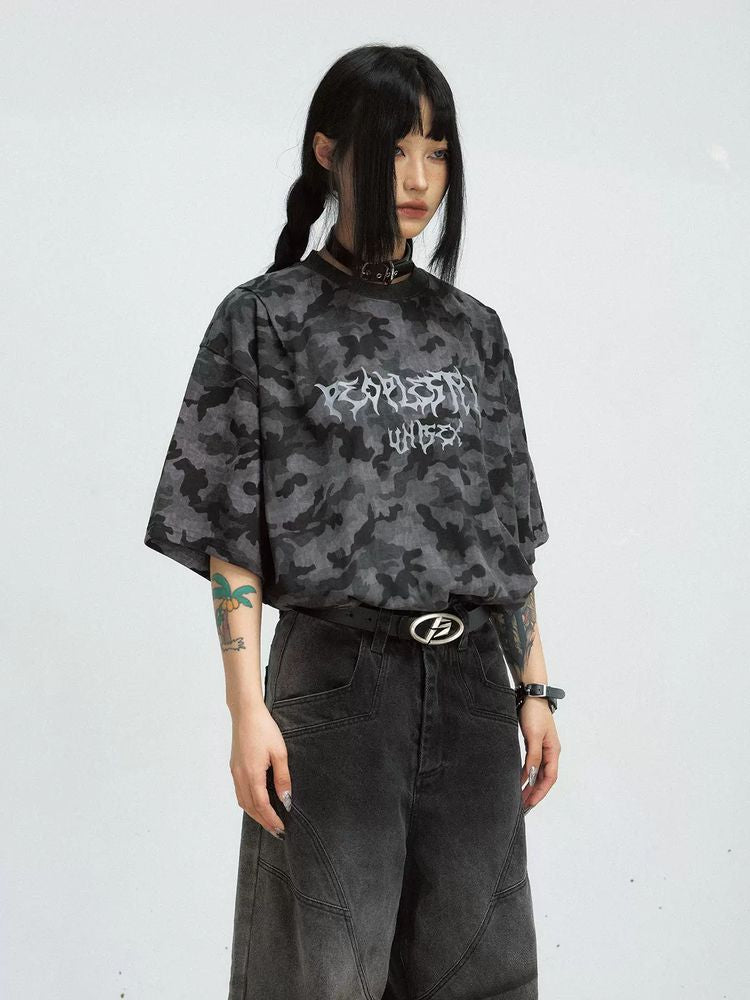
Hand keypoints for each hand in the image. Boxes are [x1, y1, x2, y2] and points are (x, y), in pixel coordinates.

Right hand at [229, 702, 292, 838]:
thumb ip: (282, 777)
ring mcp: (235, 772)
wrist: (246, 713)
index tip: (281, 829)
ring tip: (268, 820)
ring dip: (254, 813)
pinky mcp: (234, 767)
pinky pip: (239, 791)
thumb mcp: (279, 752)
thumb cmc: (264, 729)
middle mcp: (240, 776)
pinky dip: (248, 802)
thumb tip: (285, 799)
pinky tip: (257, 802)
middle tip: (276, 831)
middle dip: (263, 821)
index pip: (261, 805)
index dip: (271, 819)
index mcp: (252, 774)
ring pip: (242, 801)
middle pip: (249, 807)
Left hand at [518, 697, 560, 812]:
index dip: (540, 792)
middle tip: (523, 806)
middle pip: (544, 777)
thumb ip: (533, 756)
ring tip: (520, 797)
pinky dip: (526, 773)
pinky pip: (531, 763)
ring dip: (530, 784)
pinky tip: (518, 779)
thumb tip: (530, 776)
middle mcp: (550, 751)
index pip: (549, 778)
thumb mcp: (533, 736)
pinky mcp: (533, 743)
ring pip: (537, 771)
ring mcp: (542, 747)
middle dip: (535, 792)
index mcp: (554, 751)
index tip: (531, 803)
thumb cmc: (534, 713)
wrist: (531, 695)